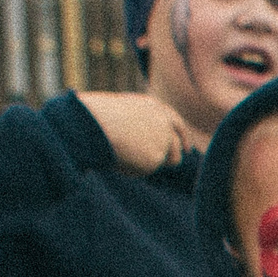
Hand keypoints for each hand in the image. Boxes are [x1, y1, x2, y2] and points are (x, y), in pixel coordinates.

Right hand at [77, 90, 198, 173]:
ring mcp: (164, 138)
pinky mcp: (158, 156)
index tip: (186, 148)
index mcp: (153, 107)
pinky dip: (134, 169)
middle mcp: (164, 121)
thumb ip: (136, 128)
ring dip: (148, 163)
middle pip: (178, 144)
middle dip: (176, 155)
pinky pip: (146, 169)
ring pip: (166, 160)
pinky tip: (120, 157)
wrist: (91, 124)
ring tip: (123, 154)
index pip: (175, 122)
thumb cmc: (93, 118)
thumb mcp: (117, 117)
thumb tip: (137, 143)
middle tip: (170, 163)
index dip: (181, 136)